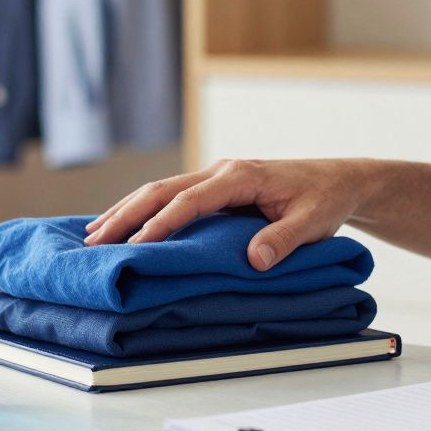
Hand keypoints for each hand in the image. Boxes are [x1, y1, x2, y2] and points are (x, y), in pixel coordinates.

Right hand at [83, 159, 374, 270]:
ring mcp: (217, 176)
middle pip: (162, 189)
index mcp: (240, 176)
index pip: (190, 201)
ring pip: (161, 190)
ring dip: (126, 210)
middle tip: (93, 241)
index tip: (135, 245)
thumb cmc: (325, 200)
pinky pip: (172, 196)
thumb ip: (284, 240)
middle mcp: (222, 170)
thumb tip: (254, 259)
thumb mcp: (313, 222)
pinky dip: (143, 209)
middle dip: (125, 214)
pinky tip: (123, 222)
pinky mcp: (217, 186)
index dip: (161, 224)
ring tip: (92, 234)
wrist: (338, 179)